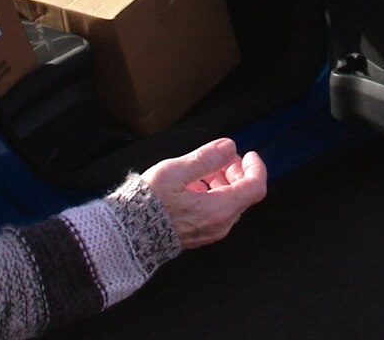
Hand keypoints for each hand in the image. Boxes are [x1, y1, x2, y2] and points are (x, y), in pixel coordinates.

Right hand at [143, 137, 267, 248]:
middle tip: (221, 156)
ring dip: (222, 181)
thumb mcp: (175, 173)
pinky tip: (193, 184)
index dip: (256, 167)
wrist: (127, 235)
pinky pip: (215, 211)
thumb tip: (227, 147)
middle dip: (235, 171)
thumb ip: (204, 158)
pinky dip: (212, 193)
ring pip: (229, 202)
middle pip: (242, 194)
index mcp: (218, 210)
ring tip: (202, 168)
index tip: (248, 154)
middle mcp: (218, 224)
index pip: (255, 187)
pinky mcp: (198, 234)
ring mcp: (209, 231)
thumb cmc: (146, 205)